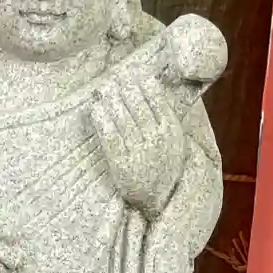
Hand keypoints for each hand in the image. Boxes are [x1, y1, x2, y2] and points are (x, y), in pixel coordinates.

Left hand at [91, 79, 184, 216]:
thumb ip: (167, 118)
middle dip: (124, 87)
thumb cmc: (164, 166)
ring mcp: (138, 152)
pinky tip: (96, 108)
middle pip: (137, 105)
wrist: (158, 200)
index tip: (133, 71)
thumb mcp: (176, 142)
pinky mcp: (121, 164)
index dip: (143, 82)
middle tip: (114, 75)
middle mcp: (156, 140)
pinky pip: (109, 136)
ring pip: (122, 118)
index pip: (157, 99)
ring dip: (111, 99)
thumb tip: (154, 88)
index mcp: (172, 131)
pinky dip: (102, 120)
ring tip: (104, 88)